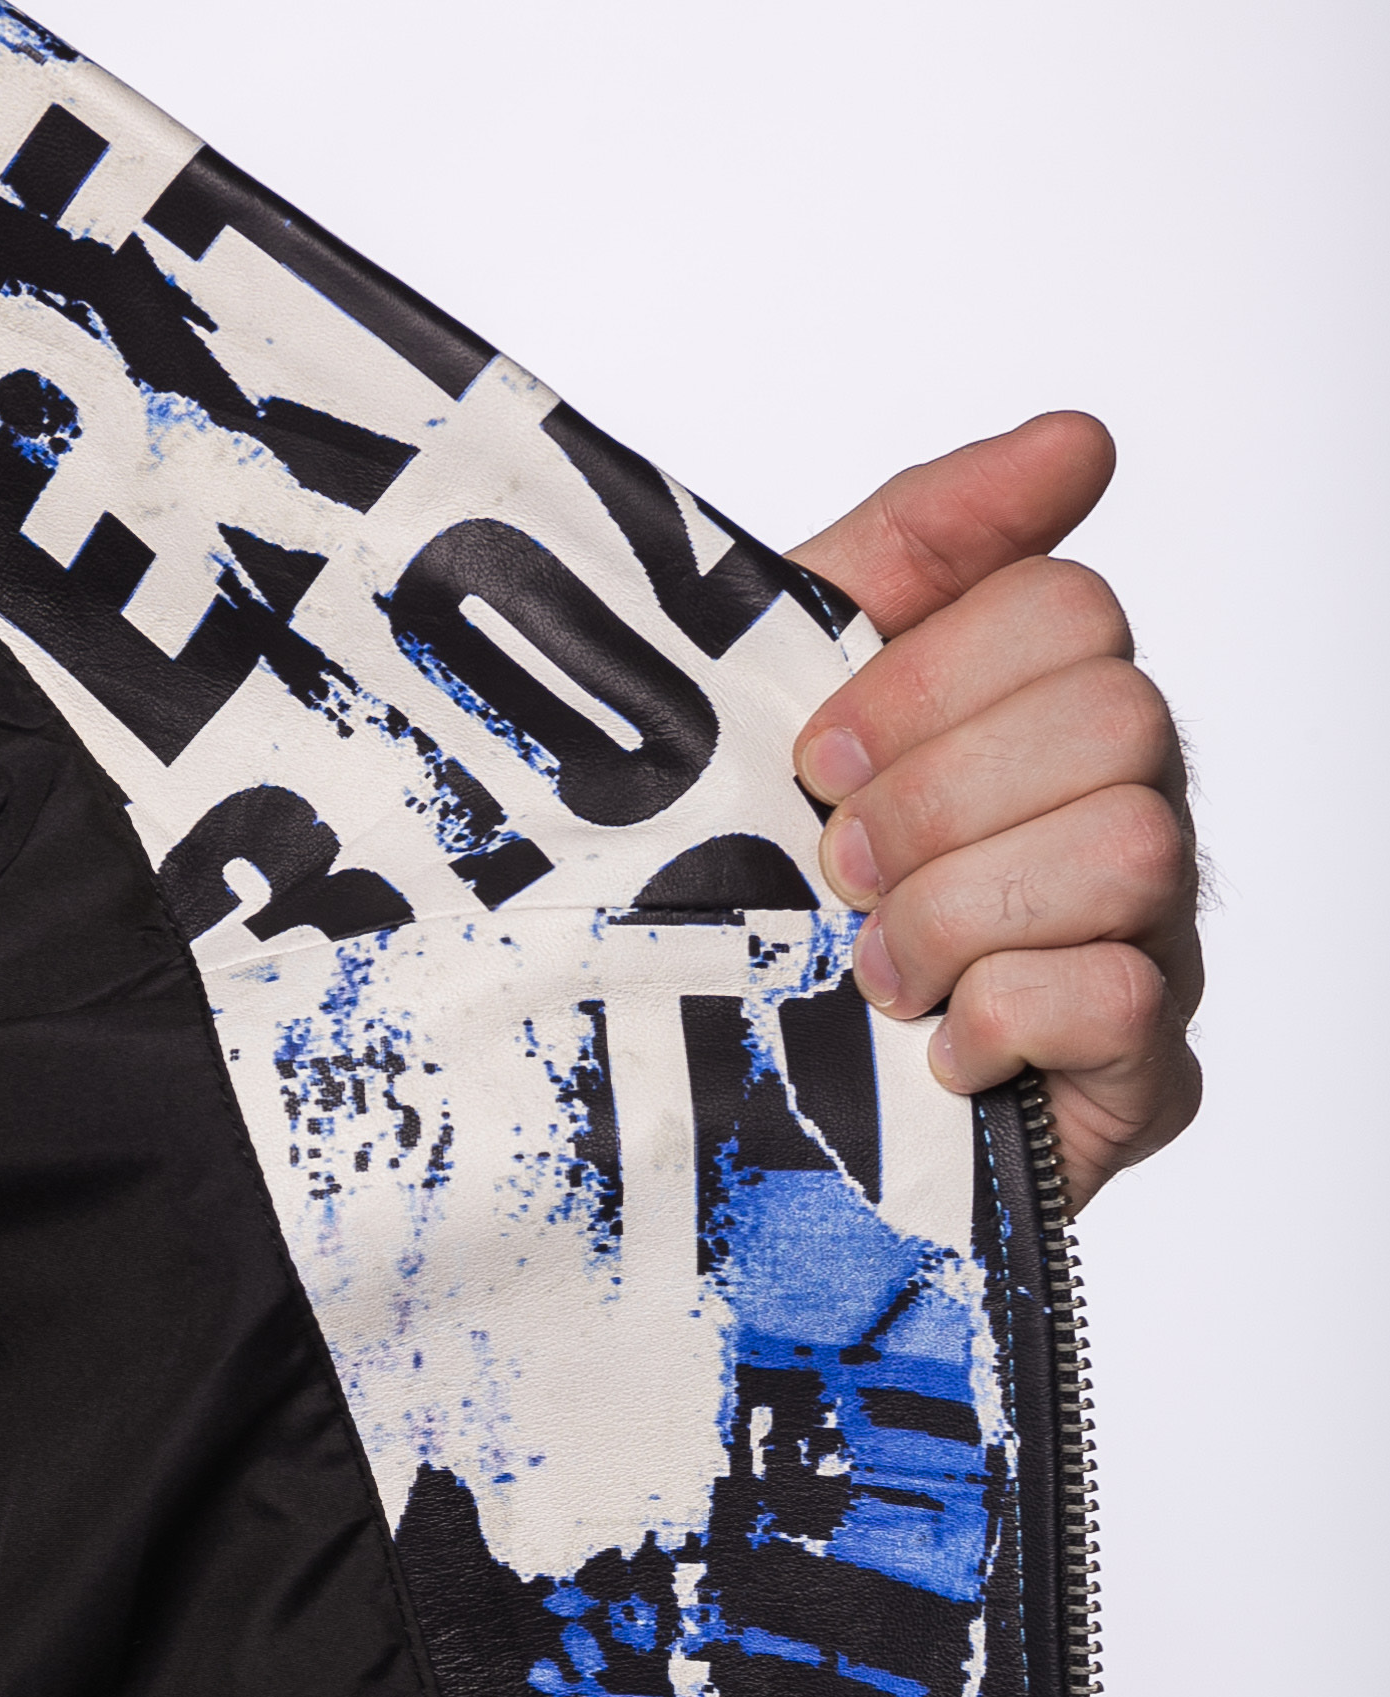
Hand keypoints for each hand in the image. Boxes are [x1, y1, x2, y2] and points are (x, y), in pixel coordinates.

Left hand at [787, 414, 1202, 1209]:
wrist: (699, 1105)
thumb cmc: (755, 890)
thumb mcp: (788, 691)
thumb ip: (920, 547)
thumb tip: (1081, 439)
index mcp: (1042, 712)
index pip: (1070, 609)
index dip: (926, 683)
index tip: (816, 761)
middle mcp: (1121, 810)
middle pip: (1121, 716)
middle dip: (939, 800)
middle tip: (840, 873)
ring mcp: (1149, 942)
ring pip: (1136, 847)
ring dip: (961, 915)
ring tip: (873, 973)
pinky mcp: (1141, 1078)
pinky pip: (1126, 998)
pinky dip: (1001, 1021)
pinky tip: (933, 1054)